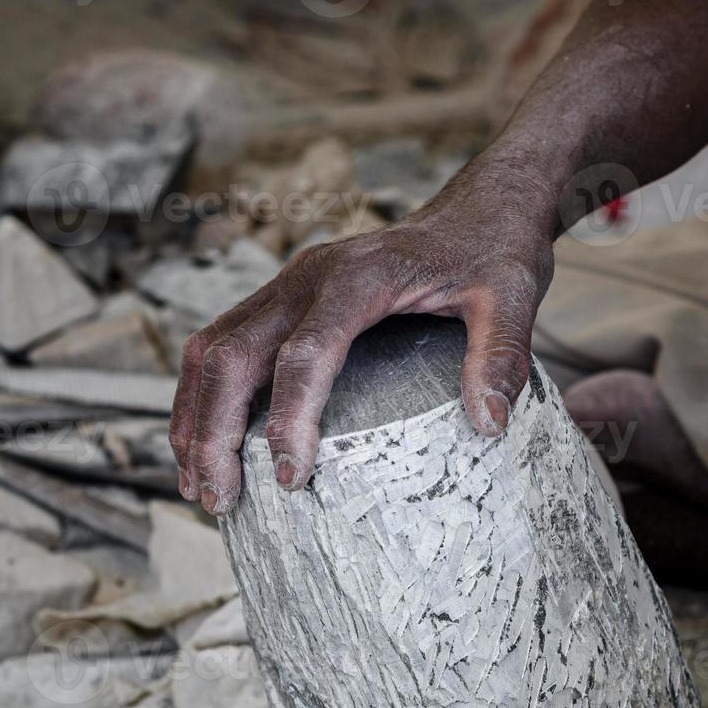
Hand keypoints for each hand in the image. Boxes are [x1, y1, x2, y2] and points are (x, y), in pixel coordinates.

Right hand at [169, 177, 554, 514]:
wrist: (480, 207)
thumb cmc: (493, 253)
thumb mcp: (513, 299)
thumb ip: (501, 356)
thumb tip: (488, 424)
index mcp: (359, 277)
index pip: (305, 353)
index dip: (290, 418)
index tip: (291, 478)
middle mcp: (308, 276)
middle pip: (232, 354)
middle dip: (214, 431)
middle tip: (220, 500)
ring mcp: (289, 284)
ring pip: (212, 349)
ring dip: (195, 417)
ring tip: (200, 486)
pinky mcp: (286, 297)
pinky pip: (223, 344)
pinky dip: (205, 396)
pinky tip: (208, 442)